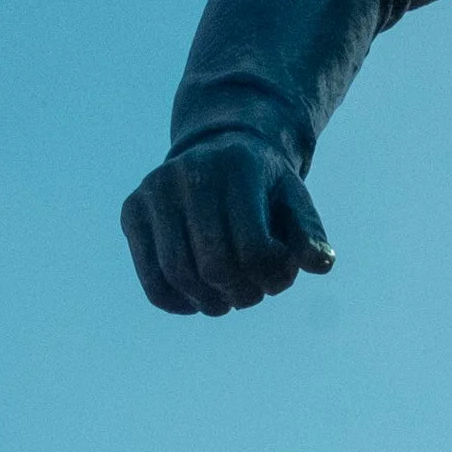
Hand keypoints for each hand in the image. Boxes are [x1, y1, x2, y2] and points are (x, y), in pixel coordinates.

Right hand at [121, 134, 333, 317]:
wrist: (218, 149)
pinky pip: (151, 280)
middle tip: (254, 293)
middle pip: (215, 266)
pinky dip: (177, 303)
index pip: (253, 248)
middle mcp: (188, 173)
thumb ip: (309, 233)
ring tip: (229, 299)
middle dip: (243, 293)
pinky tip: (197, 302)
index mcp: (236, 167)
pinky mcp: (132, 210)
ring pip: (179, 276)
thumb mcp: (295, 202)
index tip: (279, 278)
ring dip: (212, 303)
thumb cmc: (264, 187)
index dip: (272, 278)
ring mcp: (154, 190)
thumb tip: (320, 264)